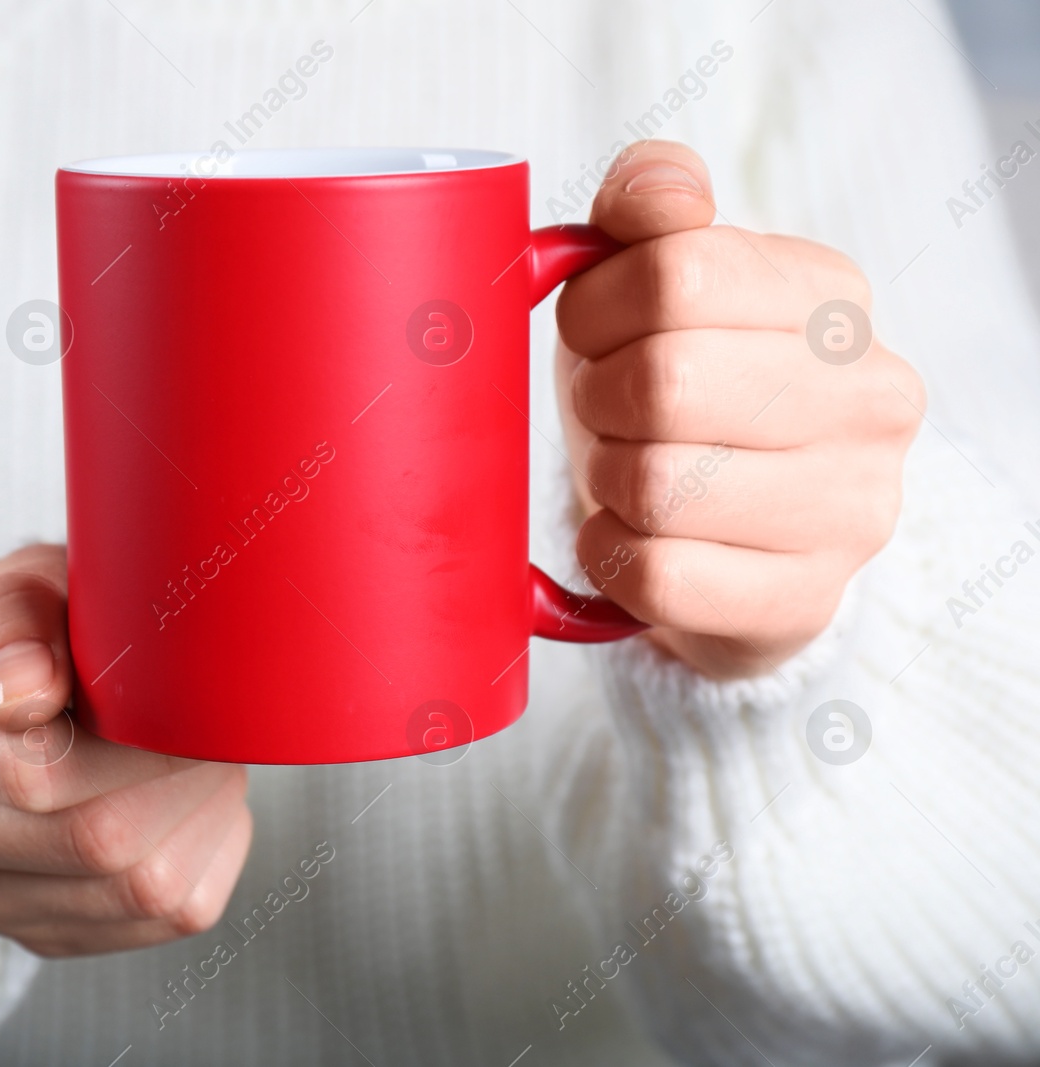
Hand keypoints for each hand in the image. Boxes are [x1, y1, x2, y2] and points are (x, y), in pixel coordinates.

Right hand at [0, 544, 251, 956]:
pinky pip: (162, 918)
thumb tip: (26, 694)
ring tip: (199, 753)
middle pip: (94, 840)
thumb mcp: (25, 579)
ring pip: (137, 891)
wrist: (15, 688)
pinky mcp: (29, 935)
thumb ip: (17, 616)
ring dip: (201, 815)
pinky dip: (203, 853)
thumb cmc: (31, 622)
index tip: (184, 695)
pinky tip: (185, 801)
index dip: (140, 737)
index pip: (35, 768)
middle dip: (181, 778)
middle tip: (211, 722)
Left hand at [555, 141, 924, 678]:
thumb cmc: (673, 395)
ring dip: (607, 478)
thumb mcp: (650, 287)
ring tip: (628, 469)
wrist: (717, 536)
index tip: (591, 332)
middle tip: (608, 410)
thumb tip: (658, 192)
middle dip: (600, 399)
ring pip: (658, 486)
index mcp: (830, 296)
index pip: (678, 271)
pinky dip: (609, 553)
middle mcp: (868, 396)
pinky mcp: (804, 599)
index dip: (594, 307)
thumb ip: (646, 210)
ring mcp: (851, 507)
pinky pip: (655, 575)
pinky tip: (631, 534)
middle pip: (665, 381)